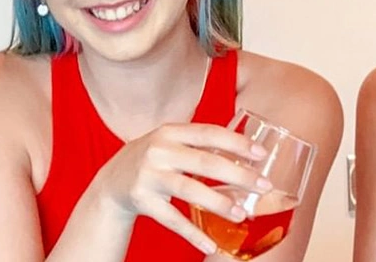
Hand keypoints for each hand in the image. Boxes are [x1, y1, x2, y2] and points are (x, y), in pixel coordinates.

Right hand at [93, 122, 272, 253]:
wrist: (111, 180)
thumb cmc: (154, 159)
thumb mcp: (172, 143)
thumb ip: (201, 145)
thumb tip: (248, 155)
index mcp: (171, 132)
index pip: (210, 133)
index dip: (237, 142)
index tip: (262, 155)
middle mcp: (159, 150)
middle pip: (205, 162)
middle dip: (238, 175)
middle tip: (264, 187)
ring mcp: (149, 175)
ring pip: (189, 190)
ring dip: (219, 203)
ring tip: (242, 214)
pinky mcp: (141, 199)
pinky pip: (171, 219)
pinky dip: (192, 233)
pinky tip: (211, 244)